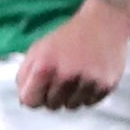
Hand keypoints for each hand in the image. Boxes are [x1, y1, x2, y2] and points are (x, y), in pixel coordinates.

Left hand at [13, 2, 129, 112]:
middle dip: (52, 95)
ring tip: (75, 77)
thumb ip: (25, 74)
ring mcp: (87, 82)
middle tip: (60, 78)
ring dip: (71, 96)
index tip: (39, 90)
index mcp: (45, 66)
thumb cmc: (68, 36)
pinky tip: (88, 78)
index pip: (30, 101)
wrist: (103, 23)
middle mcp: (66, 76)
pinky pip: (89, 103)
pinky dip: (87, 95)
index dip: (33, 96)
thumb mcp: (38, 49)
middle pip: (51, 106)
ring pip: (71, 107)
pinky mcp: (106, 86)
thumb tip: (23, 99)